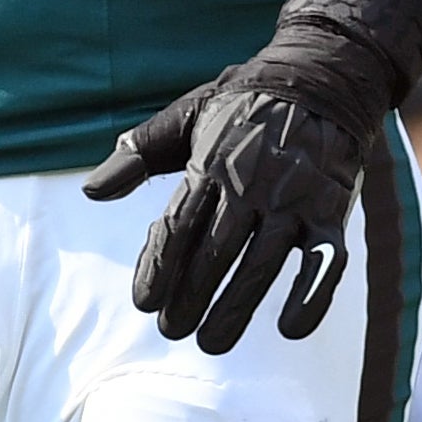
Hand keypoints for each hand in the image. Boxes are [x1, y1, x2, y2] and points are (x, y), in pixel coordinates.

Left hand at [83, 77, 367, 354]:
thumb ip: (138, 154)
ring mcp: (295, 199)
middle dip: (190, 297)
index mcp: (212, 162)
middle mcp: (253, 183)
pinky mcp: (331, 211)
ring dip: (236, 309)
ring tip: (211, 344)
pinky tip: (290, 329)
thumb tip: (90, 191)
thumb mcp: (186, 115)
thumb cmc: (244, 103)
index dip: (158, 267)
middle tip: (172, 329)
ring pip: (261, 265)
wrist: (321, 78)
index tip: (144, 303)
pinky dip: (311, 296)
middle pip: (215, 252)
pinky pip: (324, 262)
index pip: (179, 225)